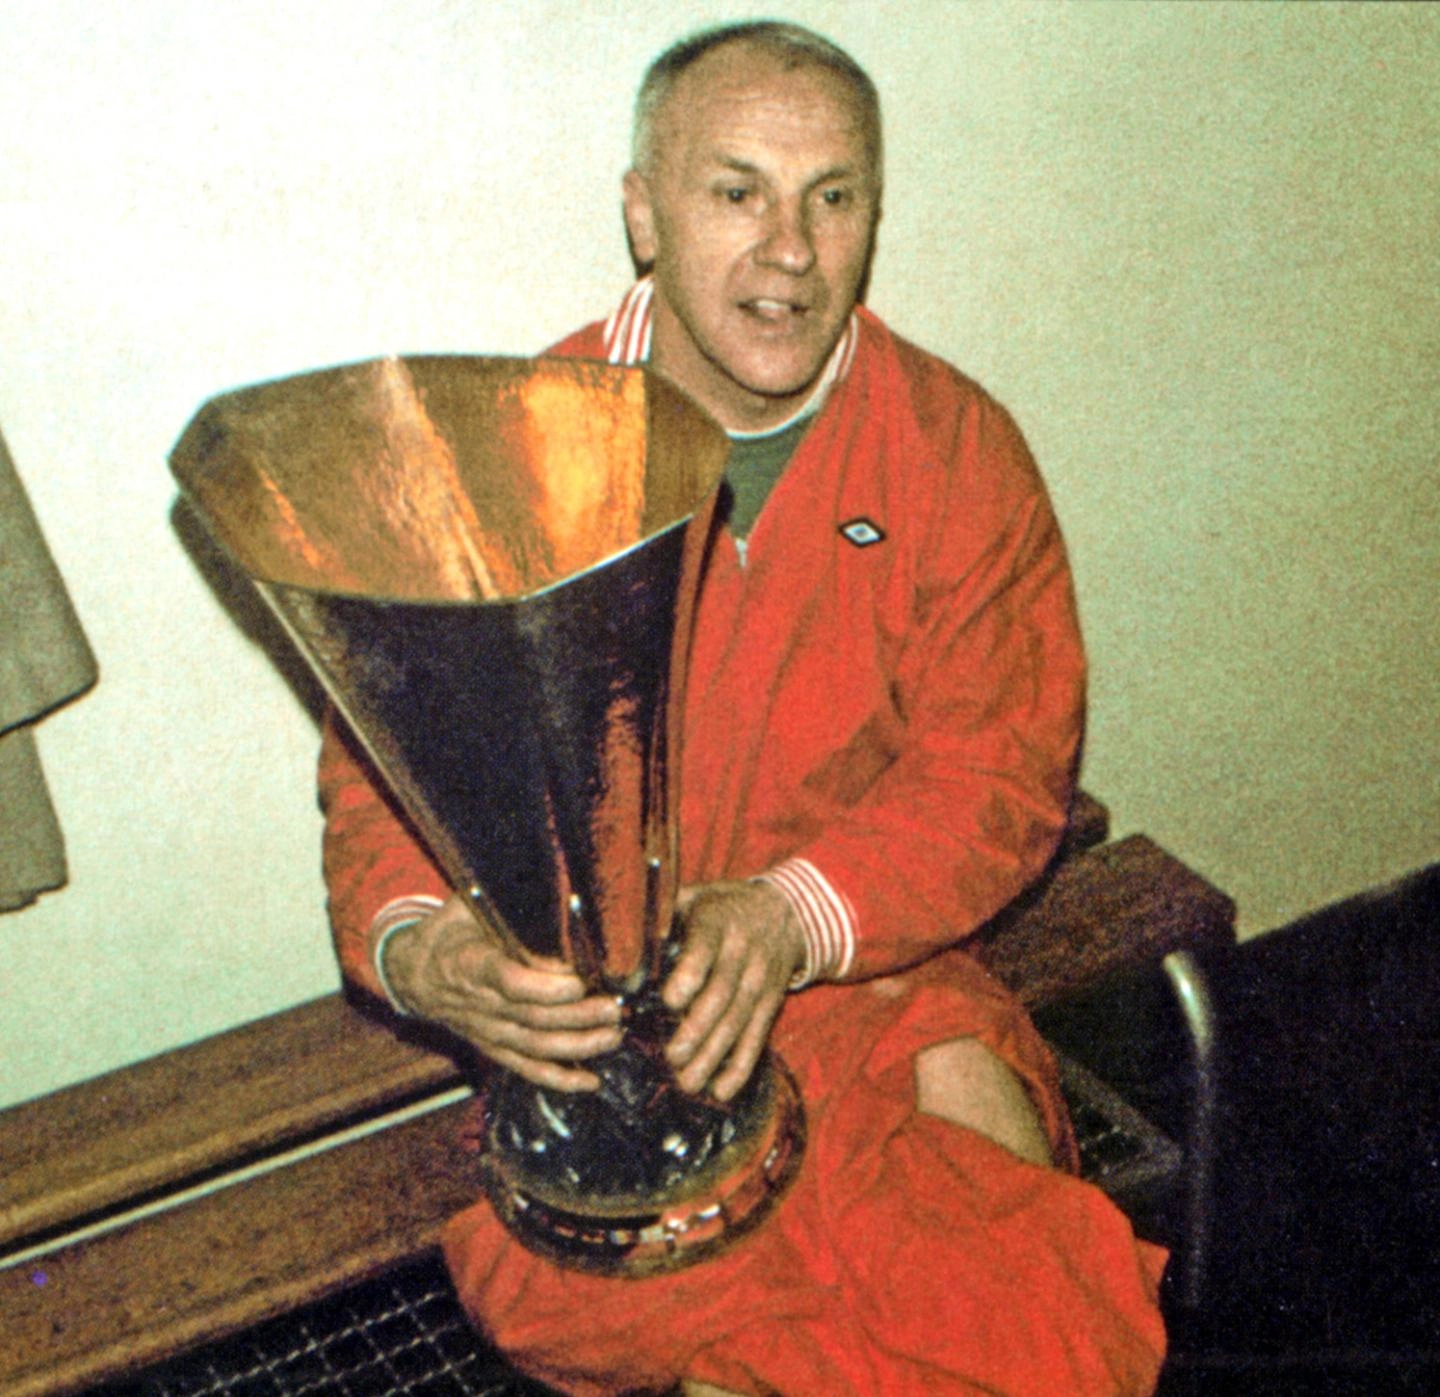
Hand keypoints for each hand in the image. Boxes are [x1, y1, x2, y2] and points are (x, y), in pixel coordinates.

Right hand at [381, 892, 622, 1091]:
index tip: (577, 982)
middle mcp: (480, 1004)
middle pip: (532, 1018)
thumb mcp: (471, 906)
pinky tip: (590, 1082)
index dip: (544, 987)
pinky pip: (526, 1068)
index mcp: (471, 964)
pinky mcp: (493, 1048)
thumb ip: (509, 906)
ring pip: (535, 1046)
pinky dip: (558, 1079)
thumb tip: (558, 892)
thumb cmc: (453, 930)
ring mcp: (487, 1031)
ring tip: (613, 1035)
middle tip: (614, 1007)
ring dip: (578, 1046)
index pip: (507, 981)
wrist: (413, 971)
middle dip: (578, 1017)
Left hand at [662, 880, 805, 1101]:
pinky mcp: (771, 1003)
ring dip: (713, 1056)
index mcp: (717, 922)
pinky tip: (721, 1090)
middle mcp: (742, 952)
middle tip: (671, 1057)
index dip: (689, 975)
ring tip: (688, 1082)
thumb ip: (661, 917)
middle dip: (697, 1029)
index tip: (669, 1001)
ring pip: (738, 1022)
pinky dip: (741, 1066)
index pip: (705, 948)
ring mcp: (760, 980)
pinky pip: (757, 1037)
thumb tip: (614, 945)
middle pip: (721, 995)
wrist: (786, 912)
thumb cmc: (721, 907)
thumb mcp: (693, 897)